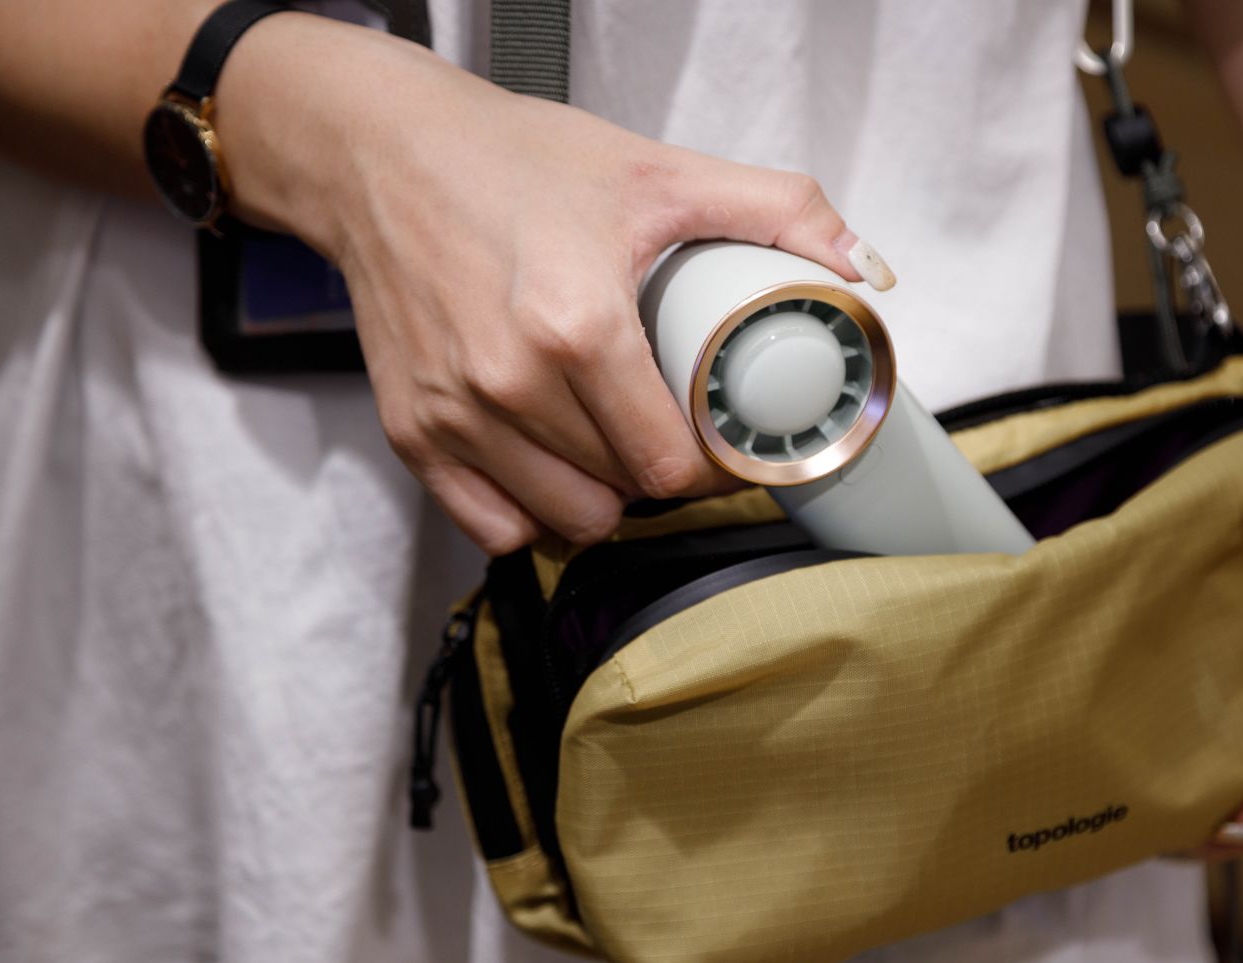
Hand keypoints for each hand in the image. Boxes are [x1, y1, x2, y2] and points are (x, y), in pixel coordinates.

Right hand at [216, 16, 894, 553]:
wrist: (380, 154)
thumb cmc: (513, 161)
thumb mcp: (657, 171)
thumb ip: (774, 210)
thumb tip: (862, 266)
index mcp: (577, 325)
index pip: (672, 463)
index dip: (716, 466)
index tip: (727, 444)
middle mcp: (509, 383)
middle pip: (625, 494)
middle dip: (664, 472)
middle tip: (674, 428)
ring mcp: (454, 415)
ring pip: (567, 520)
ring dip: (606, 498)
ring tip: (617, 443)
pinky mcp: (412, 433)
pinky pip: (496, 528)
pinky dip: (536, 513)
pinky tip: (556, 466)